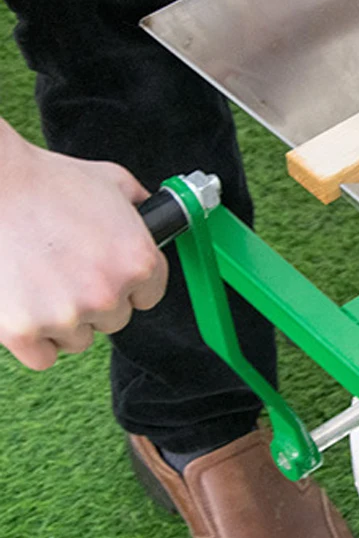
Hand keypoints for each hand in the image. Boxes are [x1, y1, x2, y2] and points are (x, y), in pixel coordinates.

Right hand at [0, 121, 167, 369]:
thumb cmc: (51, 181)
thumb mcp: (113, 181)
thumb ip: (140, 204)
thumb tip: (156, 214)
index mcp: (138, 261)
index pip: (150, 296)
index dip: (129, 284)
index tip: (109, 272)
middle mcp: (108, 294)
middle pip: (115, 318)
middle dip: (97, 300)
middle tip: (70, 270)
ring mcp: (66, 316)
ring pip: (79, 339)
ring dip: (67, 321)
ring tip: (44, 282)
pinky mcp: (23, 332)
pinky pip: (44, 357)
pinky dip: (36, 341)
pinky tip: (28, 309)